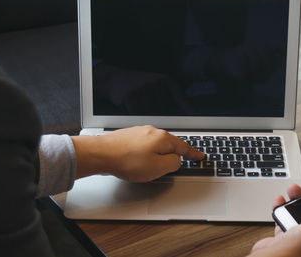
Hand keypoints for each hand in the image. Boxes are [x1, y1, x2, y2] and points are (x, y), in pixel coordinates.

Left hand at [71, 125, 203, 181]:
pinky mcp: (128, 136)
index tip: (200, 156)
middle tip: (181, 160)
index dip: (193, 154)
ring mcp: (139, 132)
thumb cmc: (127, 161)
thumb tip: (176, 160)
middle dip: (175, 153)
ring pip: (155, 145)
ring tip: (154, 166)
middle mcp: (152, 131)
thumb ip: (173, 164)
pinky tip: (139, 161)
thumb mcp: (158, 168)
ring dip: (158, 155)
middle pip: (169, 144)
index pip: (184, 147)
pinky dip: (146, 154)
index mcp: (163, 138)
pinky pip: (143, 145)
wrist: (100, 154)